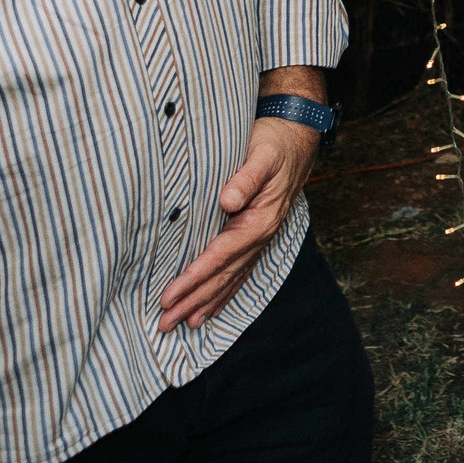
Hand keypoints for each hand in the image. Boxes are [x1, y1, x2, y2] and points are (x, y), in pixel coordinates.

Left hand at [158, 74, 324, 330]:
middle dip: (193, 301)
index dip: (193, 279)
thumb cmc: (275, 143)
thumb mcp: (261, 154)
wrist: (298, 137)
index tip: (169, 297)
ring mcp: (261, 239)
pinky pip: (240, 272)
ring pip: (231, 279)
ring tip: (184, 325)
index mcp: (259, 220)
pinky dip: (225, 292)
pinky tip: (212, 306)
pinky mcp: (257, 236)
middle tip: (165, 324)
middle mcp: (261, 236)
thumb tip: (228, 200)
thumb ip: (246, 177)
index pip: (219, 256)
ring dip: (206, 303)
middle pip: (223, 276)